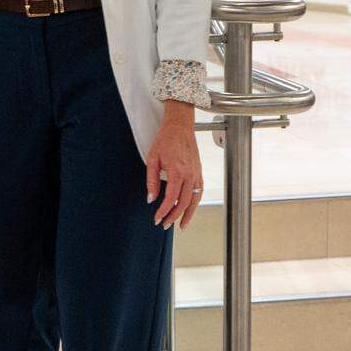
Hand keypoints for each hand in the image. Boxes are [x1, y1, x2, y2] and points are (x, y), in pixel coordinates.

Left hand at [145, 100, 202, 229]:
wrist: (180, 126)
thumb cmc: (165, 140)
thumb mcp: (152, 159)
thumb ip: (151, 181)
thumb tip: (151, 199)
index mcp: (177, 172)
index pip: (171, 199)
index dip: (163, 212)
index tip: (156, 219)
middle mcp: (190, 175)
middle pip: (184, 203)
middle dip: (174, 217)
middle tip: (165, 225)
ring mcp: (197, 174)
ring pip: (195, 200)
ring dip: (188, 214)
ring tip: (180, 225)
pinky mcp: (199, 171)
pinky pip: (199, 191)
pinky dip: (195, 203)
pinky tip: (189, 209)